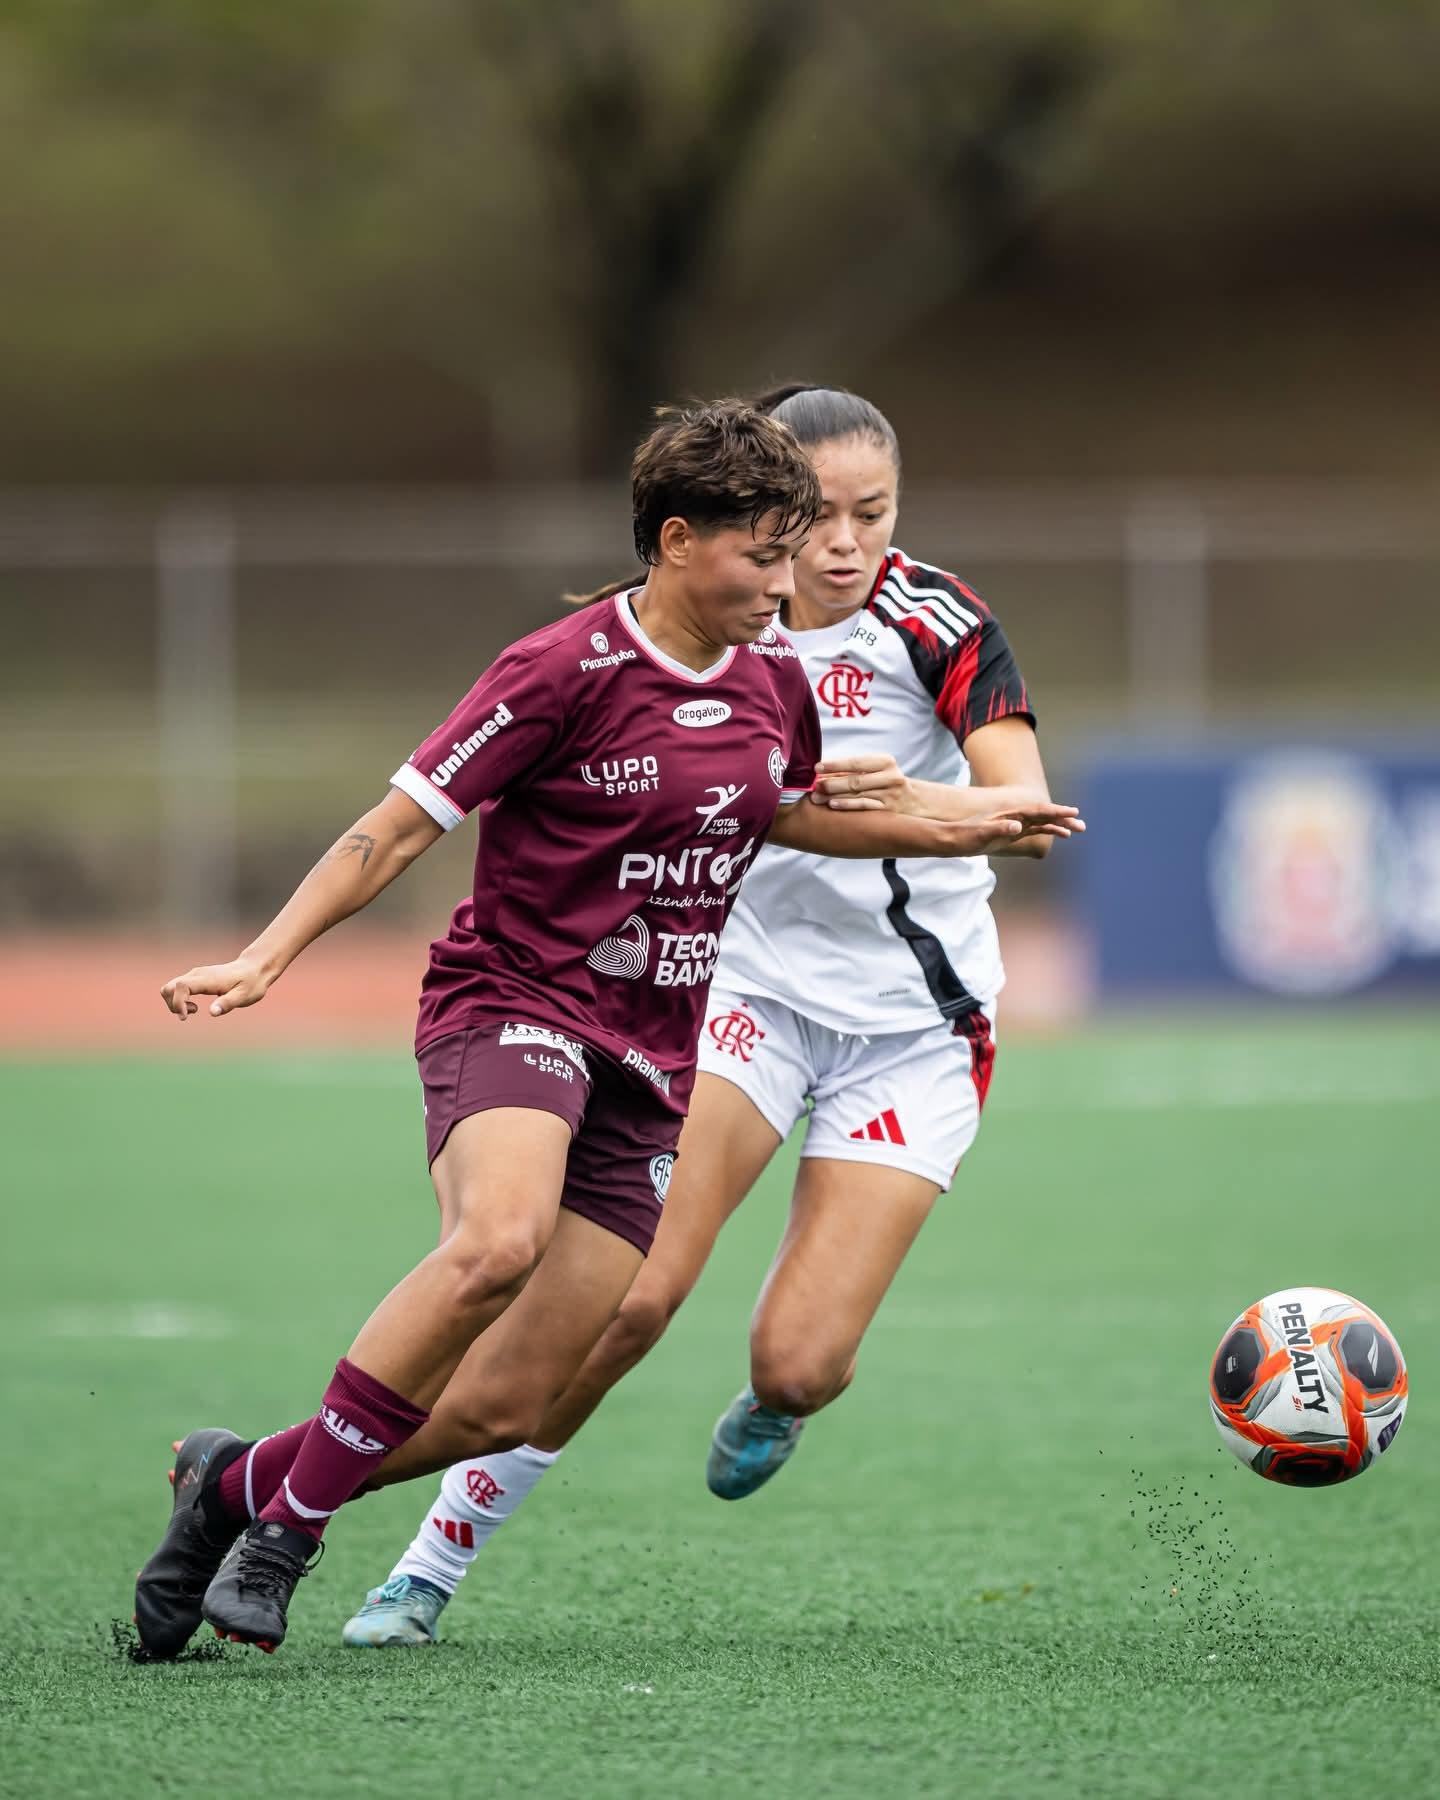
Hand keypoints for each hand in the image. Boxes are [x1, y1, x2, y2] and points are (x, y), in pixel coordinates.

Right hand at [160, 953, 274, 1019]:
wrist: (254, 969)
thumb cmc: (251, 983)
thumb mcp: (244, 996)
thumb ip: (227, 1003)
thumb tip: (212, 1012)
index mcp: (207, 979)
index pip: (181, 987)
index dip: (178, 1002)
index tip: (185, 1017)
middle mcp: (197, 975)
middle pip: (168, 988)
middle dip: (173, 1005)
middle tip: (191, 1013)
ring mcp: (194, 976)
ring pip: (169, 988)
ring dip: (175, 1004)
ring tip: (195, 1010)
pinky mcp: (195, 979)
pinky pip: (176, 990)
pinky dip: (179, 1001)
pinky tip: (195, 1007)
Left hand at [808, 754, 917, 812]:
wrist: (915, 802)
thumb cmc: (887, 783)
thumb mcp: (877, 771)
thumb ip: (854, 771)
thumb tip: (823, 772)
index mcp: (885, 762)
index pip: (856, 762)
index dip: (835, 765)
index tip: (817, 768)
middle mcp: (890, 777)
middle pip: (855, 779)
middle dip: (832, 782)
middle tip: (813, 786)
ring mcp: (890, 795)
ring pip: (857, 794)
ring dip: (834, 795)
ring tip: (816, 797)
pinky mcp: (888, 811)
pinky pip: (864, 806)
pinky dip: (847, 805)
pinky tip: (833, 805)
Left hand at [945, 806, 1085, 855]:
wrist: (955, 838)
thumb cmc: (967, 836)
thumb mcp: (982, 833)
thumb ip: (1000, 828)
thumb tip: (1018, 826)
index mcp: (1011, 814)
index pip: (1038, 811)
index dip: (1056, 811)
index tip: (1073, 812)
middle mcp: (1017, 816)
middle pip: (1044, 815)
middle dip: (1064, 818)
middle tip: (1082, 824)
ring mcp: (1017, 822)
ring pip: (1044, 822)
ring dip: (1060, 824)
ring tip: (1078, 829)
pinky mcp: (1015, 830)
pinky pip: (1037, 829)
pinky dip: (1050, 830)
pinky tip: (1062, 835)